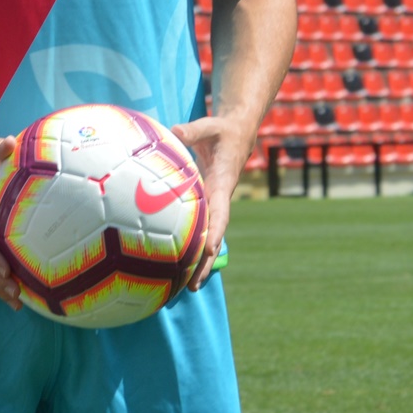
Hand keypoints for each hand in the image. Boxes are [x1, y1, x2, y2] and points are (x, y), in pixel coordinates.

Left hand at [168, 115, 247, 288]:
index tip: (208, 251)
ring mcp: (213, 203)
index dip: (214, 233)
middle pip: (214, 236)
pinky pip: (198, 227)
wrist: (236, 131)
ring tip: (185, 287)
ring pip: (207, 237)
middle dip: (205, 261)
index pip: (219, 214)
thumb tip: (175, 131)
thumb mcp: (210, 126)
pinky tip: (175, 262)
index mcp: (221, 185)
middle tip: (192, 285)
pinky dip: (190, 244)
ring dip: (198, 260)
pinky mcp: (205, 202)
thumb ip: (193, 130)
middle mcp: (219, 199)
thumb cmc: (221, 129)